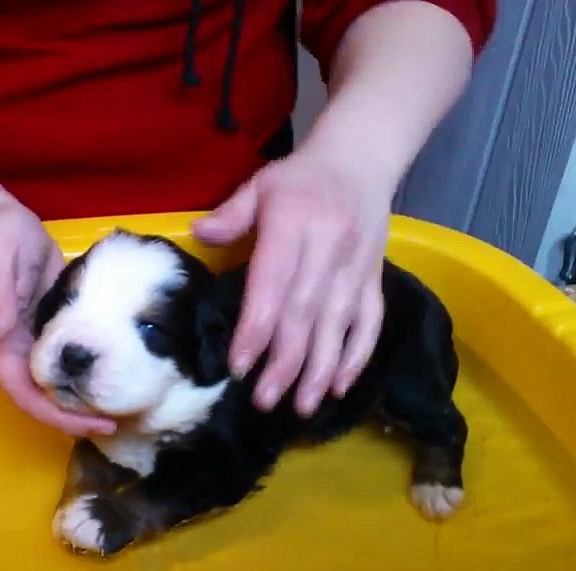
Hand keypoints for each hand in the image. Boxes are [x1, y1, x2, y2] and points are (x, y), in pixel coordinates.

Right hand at [0, 203, 115, 435]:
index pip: (24, 395)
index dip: (56, 415)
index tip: (93, 424)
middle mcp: (10, 354)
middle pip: (40, 401)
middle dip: (75, 418)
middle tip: (117, 423)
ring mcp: (28, 345)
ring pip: (54, 387)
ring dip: (82, 402)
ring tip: (121, 409)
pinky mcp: (46, 332)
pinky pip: (65, 365)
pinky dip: (86, 377)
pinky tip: (114, 377)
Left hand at [193, 151, 390, 416]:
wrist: (363, 157)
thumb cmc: (301, 176)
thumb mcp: (261, 184)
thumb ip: (232, 213)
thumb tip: (199, 234)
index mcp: (294, 224)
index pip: (274, 285)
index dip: (257, 328)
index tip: (239, 365)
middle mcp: (328, 249)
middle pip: (305, 315)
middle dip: (285, 363)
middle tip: (263, 400)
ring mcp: (356, 267)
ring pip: (339, 326)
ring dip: (320, 370)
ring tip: (301, 407)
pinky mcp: (375, 278)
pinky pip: (370, 322)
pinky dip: (356, 356)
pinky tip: (340, 386)